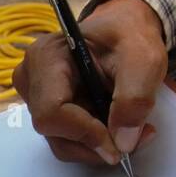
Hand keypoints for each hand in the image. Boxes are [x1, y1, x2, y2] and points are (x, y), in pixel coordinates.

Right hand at [12, 0, 165, 165]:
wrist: (122, 30)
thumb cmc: (130, 36)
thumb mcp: (144, 61)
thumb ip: (134, 99)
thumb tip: (123, 143)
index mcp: (47, 57)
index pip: (51, 112)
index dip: (86, 134)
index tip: (120, 142)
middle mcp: (31, 78)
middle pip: (54, 132)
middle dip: (96, 143)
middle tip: (135, 138)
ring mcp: (34, 96)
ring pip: (61, 141)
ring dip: (97, 146)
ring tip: (131, 131)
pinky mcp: (45, 108)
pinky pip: (65, 139)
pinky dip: (93, 142)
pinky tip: (115, 127)